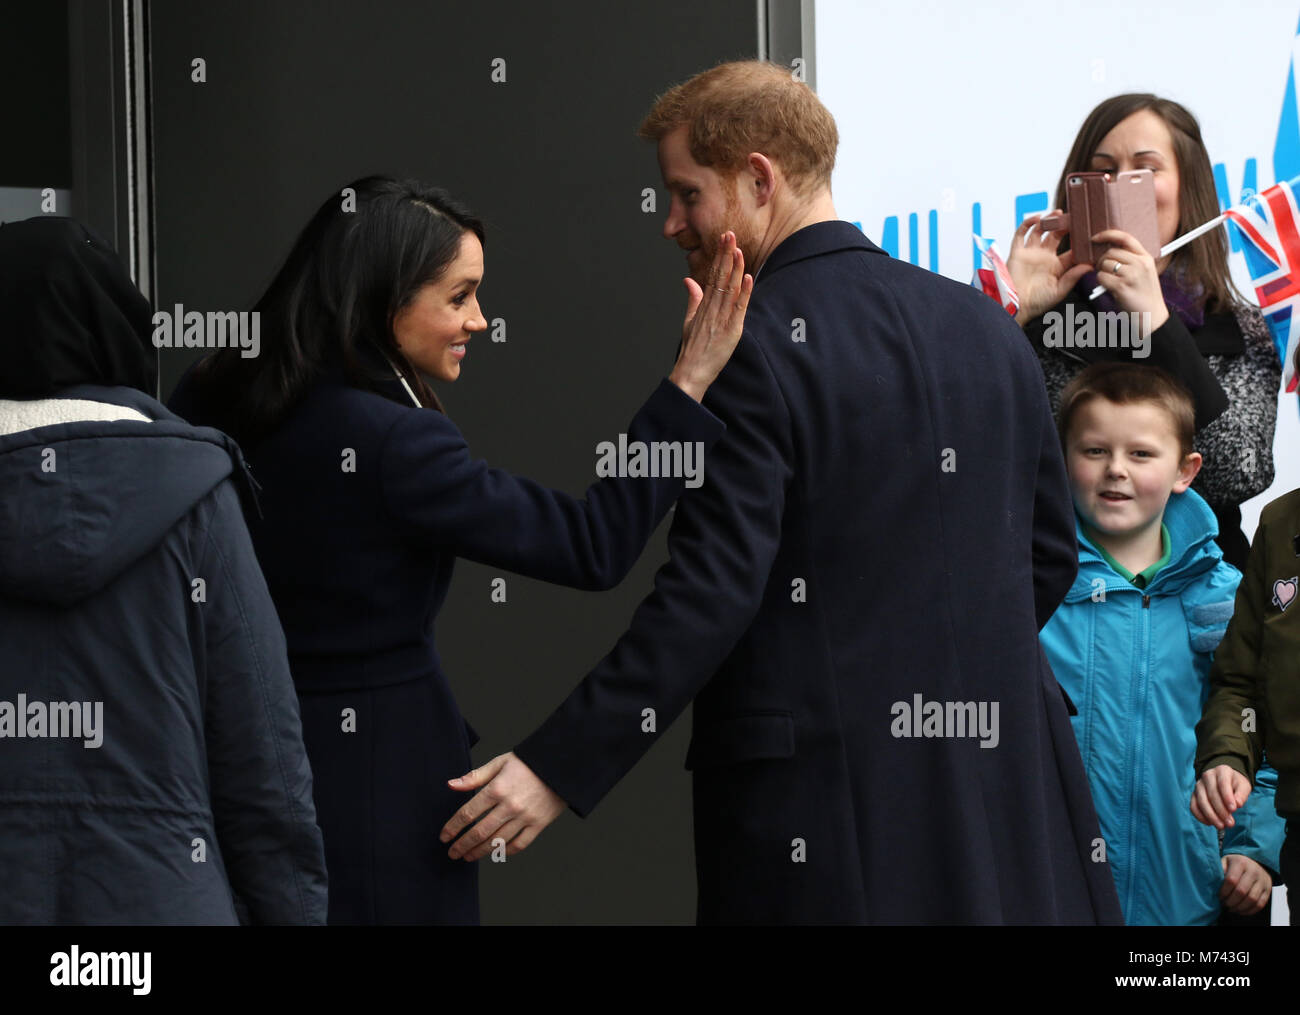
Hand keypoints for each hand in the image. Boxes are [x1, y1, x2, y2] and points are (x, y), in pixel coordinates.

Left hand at [440, 752, 566, 861]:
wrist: (561, 765)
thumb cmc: (528, 762)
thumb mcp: (500, 763)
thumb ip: (475, 777)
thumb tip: (451, 785)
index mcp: (497, 789)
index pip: (468, 813)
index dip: (452, 827)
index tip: (444, 836)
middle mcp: (510, 806)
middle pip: (479, 832)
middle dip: (462, 845)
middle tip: (452, 853)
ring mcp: (525, 817)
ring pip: (497, 842)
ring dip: (479, 852)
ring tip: (468, 856)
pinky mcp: (539, 824)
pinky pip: (519, 844)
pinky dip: (505, 851)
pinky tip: (495, 852)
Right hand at [668, 231, 753, 402]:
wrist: (691, 370)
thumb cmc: (692, 348)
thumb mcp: (689, 320)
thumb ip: (692, 299)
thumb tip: (688, 280)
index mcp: (704, 305)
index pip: (713, 275)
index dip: (719, 256)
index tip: (724, 240)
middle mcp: (712, 308)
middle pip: (720, 277)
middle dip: (726, 255)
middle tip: (730, 234)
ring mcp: (721, 318)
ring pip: (729, 288)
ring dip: (735, 268)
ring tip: (738, 249)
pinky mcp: (731, 330)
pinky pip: (738, 308)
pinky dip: (744, 293)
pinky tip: (748, 278)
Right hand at [1007, 211, 1090, 323]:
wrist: (1015, 305)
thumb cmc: (1037, 302)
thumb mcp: (1059, 291)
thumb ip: (1073, 277)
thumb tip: (1089, 265)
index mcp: (1057, 267)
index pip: (1071, 249)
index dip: (1079, 240)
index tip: (1089, 231)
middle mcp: (1044, 257)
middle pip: (1057, 235)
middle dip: (1065, 226)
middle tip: (1073, 217)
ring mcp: (1030, 253)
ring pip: (1040, 231)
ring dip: (1048, 221)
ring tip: (1057, 214)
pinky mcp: (1017, 252)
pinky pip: (1021, 234)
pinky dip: (1027, 224)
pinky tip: (1037, 218)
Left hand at [1090, 229, 1169, 329]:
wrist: (1152, 316)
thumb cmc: (1144, 295)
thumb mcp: (1144, 272)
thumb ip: (1132, 260)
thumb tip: (1109, 250)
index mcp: (1146, 257)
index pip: (1126, 238)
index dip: (1108, 234)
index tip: (1095, 237)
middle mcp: (1141, 263)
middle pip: (1111, 252)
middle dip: (1102, 261)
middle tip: (1104, 271)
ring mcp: (1132, 274)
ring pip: (1104, 264)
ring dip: (1101, 272)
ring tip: (1109, 281)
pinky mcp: (1122, 286)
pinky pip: (1101, 277)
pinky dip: (1101, 282)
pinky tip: (1109, 288)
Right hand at [1191, 764, 1251, 828]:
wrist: (1224, 780)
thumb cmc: (1235, 784)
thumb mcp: (1244, 786)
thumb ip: (1242, 795)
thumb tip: (1238, 804)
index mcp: (1222, 771)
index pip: (1222, 783)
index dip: (1227, 797)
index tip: (1234, 809)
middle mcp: (1207, 776)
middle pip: (1211, 794)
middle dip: (1221, 811)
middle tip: (1230, 823)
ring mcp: (1199, 785)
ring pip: (1201, 801)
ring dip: (1211, 816)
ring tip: (1221, 826)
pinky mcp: (1194, 794)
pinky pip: (1193, 806)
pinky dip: (1200, 816)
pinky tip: (1210, 823)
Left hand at [1220, 854, 1271, 914]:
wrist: (1253, 861)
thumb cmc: (1235, 863)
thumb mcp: (1225, 861)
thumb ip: (1219, 870)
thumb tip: (1214, 883)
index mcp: (1241, 862)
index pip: (1231, 880)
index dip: (1224, 891)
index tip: (1219, 896)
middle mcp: (1254, 871)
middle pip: (1242, 891)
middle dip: (1231, 901)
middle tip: (1224, 904)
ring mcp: (1263, 881)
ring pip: (1252, 899)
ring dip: (1239, 907)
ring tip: (1231, 908)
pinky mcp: (1268, 890)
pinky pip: (1260, 904)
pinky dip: (1250, 910)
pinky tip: (1241, 910)